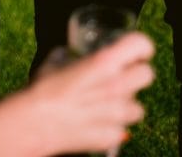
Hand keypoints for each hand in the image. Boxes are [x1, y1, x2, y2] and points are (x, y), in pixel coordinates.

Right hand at [30, 32, 153, 154]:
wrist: (33, 123)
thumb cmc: (43, 89)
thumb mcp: (55, 61)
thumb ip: (69, 56)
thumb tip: (68, 55)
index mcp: (104, 61)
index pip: (141, 45)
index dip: (142, 46)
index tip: (137, 50)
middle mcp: (116, 86)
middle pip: (147, 75)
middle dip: (137, 74)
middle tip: (124, 76)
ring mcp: (116, 114)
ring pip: (139, 108)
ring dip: (126, 105)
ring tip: (108, 104)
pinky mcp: (111, 136)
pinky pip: (122, 130)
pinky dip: (112, 127)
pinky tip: (96, 122)